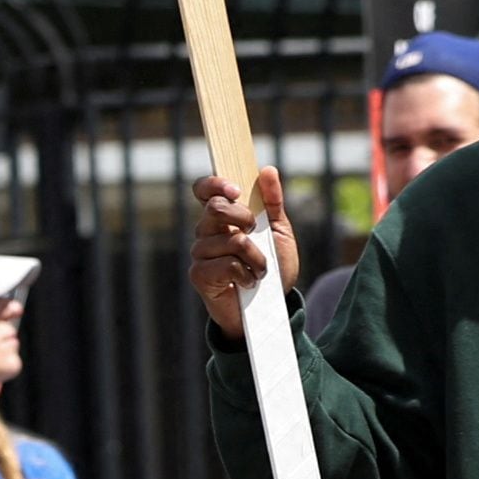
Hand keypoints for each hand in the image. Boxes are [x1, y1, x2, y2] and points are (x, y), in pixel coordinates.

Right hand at [188, 167, 295, 338]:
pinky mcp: (200, 275)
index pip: (204, 190)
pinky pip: (227, 265)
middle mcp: (205, 232)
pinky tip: (249, 282)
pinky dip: (247, 274)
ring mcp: (200, 254)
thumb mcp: (279, 232)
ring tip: (260, 270)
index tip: (235, 190)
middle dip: (244, 218)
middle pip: (215, 209)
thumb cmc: (273, 268)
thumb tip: (268, 170)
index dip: (214, 183)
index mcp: (222, 217)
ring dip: (256, 257)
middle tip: (256, 234)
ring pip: (230, 241)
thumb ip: (273, 202)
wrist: (270, 309)